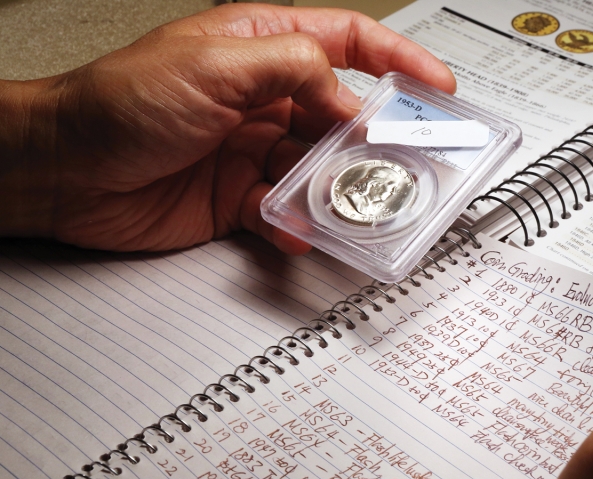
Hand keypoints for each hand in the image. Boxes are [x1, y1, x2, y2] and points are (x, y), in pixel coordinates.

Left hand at [0, 4, 455, 253]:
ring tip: (352, 204)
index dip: (398, 60)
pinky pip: (285, 211)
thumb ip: (294, 70)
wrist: (64, 171)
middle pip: (341, 115)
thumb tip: (351, 100)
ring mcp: (253, 149)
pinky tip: (299, 231)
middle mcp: (263, 97)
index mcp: (262, 48)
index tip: (437, 85)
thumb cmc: (119, 103)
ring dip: (336, 189)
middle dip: (373, 141)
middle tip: (401, 164)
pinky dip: (298, 224)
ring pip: (318, 169)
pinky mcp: (238, 196)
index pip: (348, 42)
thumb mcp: (214, 66)